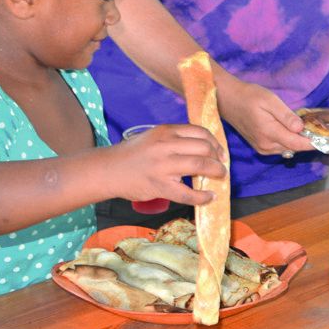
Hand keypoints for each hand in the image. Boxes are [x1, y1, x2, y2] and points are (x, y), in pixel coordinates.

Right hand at [107, 123, 226, 206]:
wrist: (108, 170)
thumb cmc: (133, 154)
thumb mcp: (153, 137)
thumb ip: (175, 139)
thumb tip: (205, 148)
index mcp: (166, 131)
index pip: (200, 132)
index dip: (215, 142)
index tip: (220, 152)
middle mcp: (165, 145)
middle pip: (204, 148)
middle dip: (218, 158)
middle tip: (220, 167)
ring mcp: (162, 166)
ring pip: (200, 165)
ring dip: (216, 172)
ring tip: (219, 177)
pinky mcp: (159, 186)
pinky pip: (188, 193)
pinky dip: (203, 197)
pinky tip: (209, 197)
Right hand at [217, 76, 312, 155]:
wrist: (228, 100)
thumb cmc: (249, 97)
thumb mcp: (270, 101)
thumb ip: (286, 116)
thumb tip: (301, 128)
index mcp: (269, 133)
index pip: (298, 144)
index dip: (316, 143)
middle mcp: (266, 145)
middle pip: (295, 148)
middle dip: (312, 142)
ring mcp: (262, 148)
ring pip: (289, 148)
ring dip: (301, 142)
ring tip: (316, 132)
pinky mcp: (260, 146)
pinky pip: (281, 147)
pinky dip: (291, 141)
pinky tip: (298, 132)